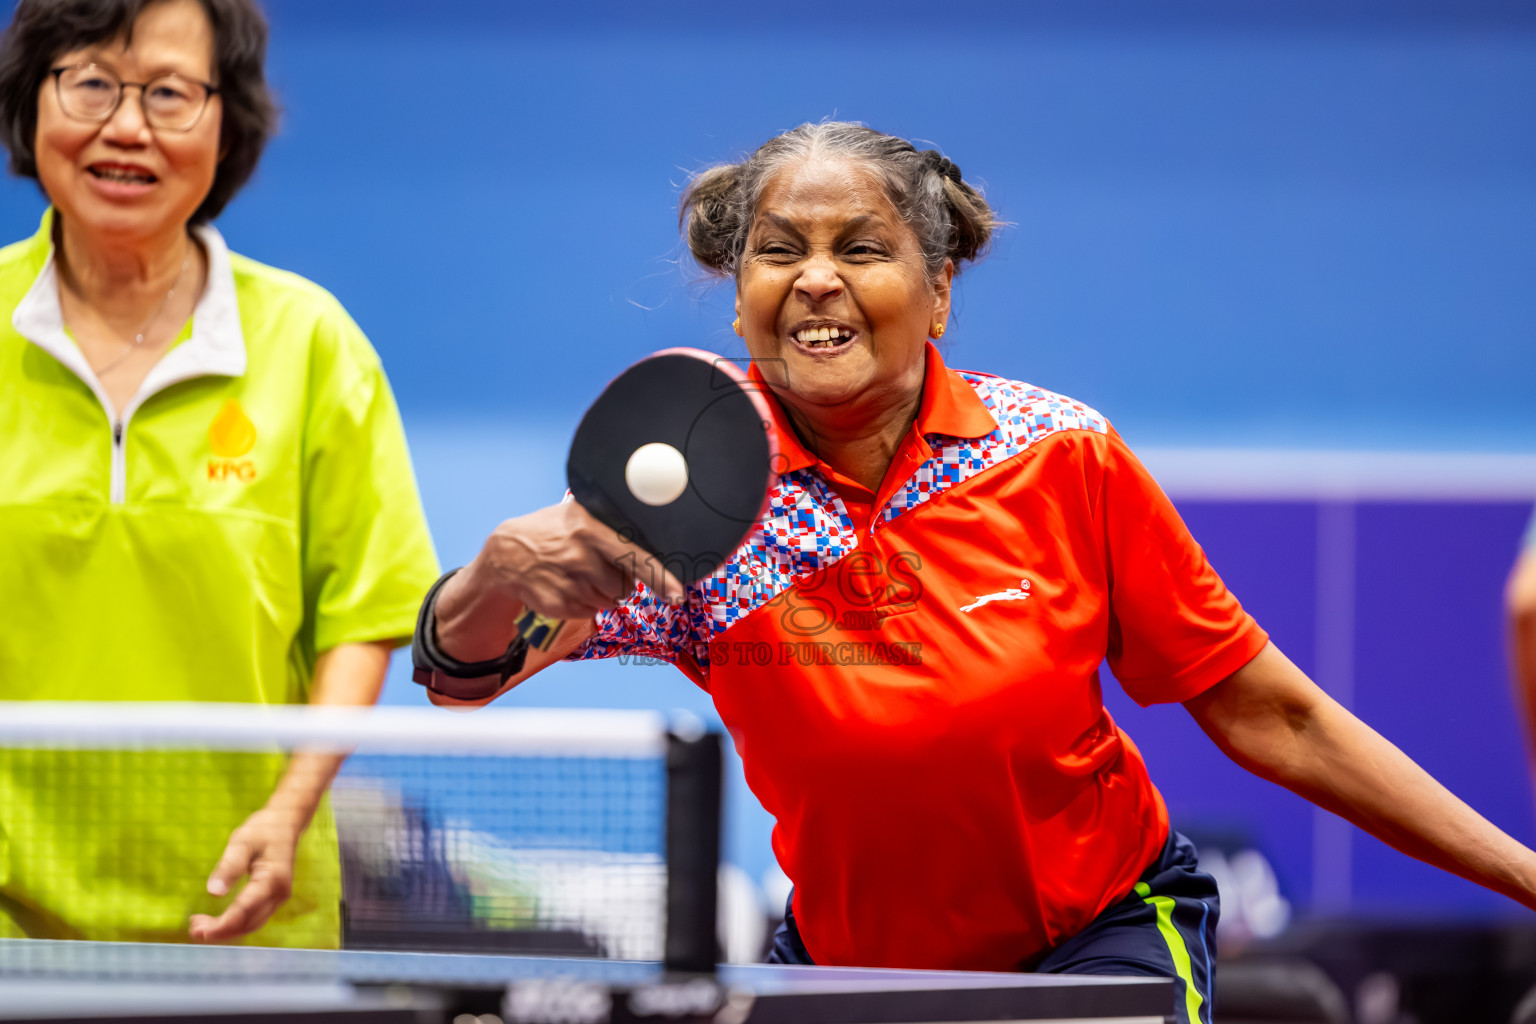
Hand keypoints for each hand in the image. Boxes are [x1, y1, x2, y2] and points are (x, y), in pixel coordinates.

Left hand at [189, 805, 303, 942]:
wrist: (286, 822)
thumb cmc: (263, 829)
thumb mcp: (242, 842)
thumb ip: (229, 866)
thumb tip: (213, 893)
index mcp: (272, 880)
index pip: (244, 912)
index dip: (221, 926)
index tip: (198, 930)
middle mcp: (279, 893)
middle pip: (248, 923)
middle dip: (220, 931)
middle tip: (193, 929)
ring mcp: (279, 897)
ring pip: (251, 924)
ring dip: (226, 930)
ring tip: (199, 926)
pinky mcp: (274, 897)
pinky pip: (254, 918)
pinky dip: (235, 923)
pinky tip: (217, 920)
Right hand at [472, 501, 684, 621]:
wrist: (506, 555)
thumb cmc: (554, 531)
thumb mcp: (578, 513)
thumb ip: (612, 522)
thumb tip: (658, 525)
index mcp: (590, 528)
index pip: (633, 556)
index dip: (658, 577)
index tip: (676, 594)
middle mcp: (580, 556)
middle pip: (625, 585)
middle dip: (621, 580)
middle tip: (602, 566)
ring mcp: (569, 583)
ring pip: (610, 599)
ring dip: (603, 591)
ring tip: (579, 572)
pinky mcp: (561, 605)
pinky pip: (592, 611)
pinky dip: (586, 601)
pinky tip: (568, 584)